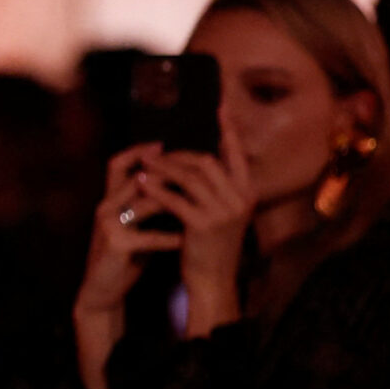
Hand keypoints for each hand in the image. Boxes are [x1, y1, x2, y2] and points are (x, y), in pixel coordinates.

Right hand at [76, 144, 183, 316]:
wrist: (102, 288)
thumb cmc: (124, 256)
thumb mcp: (132, 225)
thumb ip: (145, 205)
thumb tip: (173, 184)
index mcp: (109, 199)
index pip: (117, 164)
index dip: (137, 151)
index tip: (162, 144)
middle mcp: (106, 207)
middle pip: (134, 178)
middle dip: (162, 172)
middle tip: (190, 171)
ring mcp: (109, 225)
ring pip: (143, 203)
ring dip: (171, 201)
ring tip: (195, 200)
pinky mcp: (116, 245)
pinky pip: (148, 237)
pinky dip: (170, 238)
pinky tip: (187, 239)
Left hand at [137, 145, 257, 336]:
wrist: (213, 281)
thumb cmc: (212, 244)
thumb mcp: (223, 212)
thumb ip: (219, 185)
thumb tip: (206, 155)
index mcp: (248, 193)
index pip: (237, 154)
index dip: (229, 131)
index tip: (221, 107)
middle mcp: (240, 199)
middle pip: (205, 161)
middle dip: (178, 155)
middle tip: (155, 153)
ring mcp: (223, 212)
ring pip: (188, 177)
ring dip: (163, 168)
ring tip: (144, 164)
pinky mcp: (202, 224)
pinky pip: (174, 198)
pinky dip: (156, 188)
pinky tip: (141, 183)